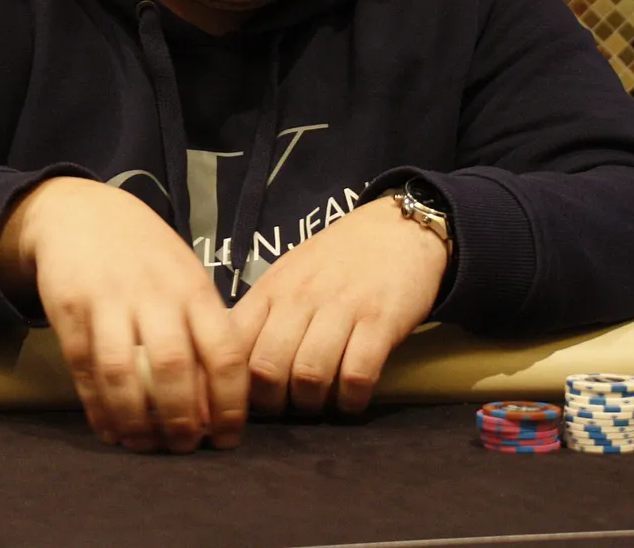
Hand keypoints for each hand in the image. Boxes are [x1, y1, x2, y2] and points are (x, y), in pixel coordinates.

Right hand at [0, 176, 248, 453]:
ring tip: (145, 445)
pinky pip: (84, 369)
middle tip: (185, 448)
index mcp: (194, 287)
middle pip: (173, 367)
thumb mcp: (186, 276)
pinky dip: (98, 407)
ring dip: (136, 419)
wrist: (80, 213)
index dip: (229, 402)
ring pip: (123, 373)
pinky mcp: (70, 310)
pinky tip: (111, 430)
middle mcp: (154, 294)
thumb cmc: (146, 254)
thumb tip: (221, 400)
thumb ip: (205, 328)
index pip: (223, 351)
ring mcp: (109, 300)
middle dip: (181, 419)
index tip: (227, 437)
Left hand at [230, 195, 448, 416]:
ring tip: (320, 403)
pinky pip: (357, 375)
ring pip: (309, 376)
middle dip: (273, 402)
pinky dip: (352, 399)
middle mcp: (301, 297)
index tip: (248, 397)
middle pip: (267, 368)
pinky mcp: (381, 321)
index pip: (234, 343)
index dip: (235, 381)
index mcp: (272, 288)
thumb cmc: (338, 258)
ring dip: (312, 403)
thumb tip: (234, 362)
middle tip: (287, 407)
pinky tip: (353, 398)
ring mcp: (342, 308)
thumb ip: (264, 314)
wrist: (399, 228)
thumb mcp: (289, 275)